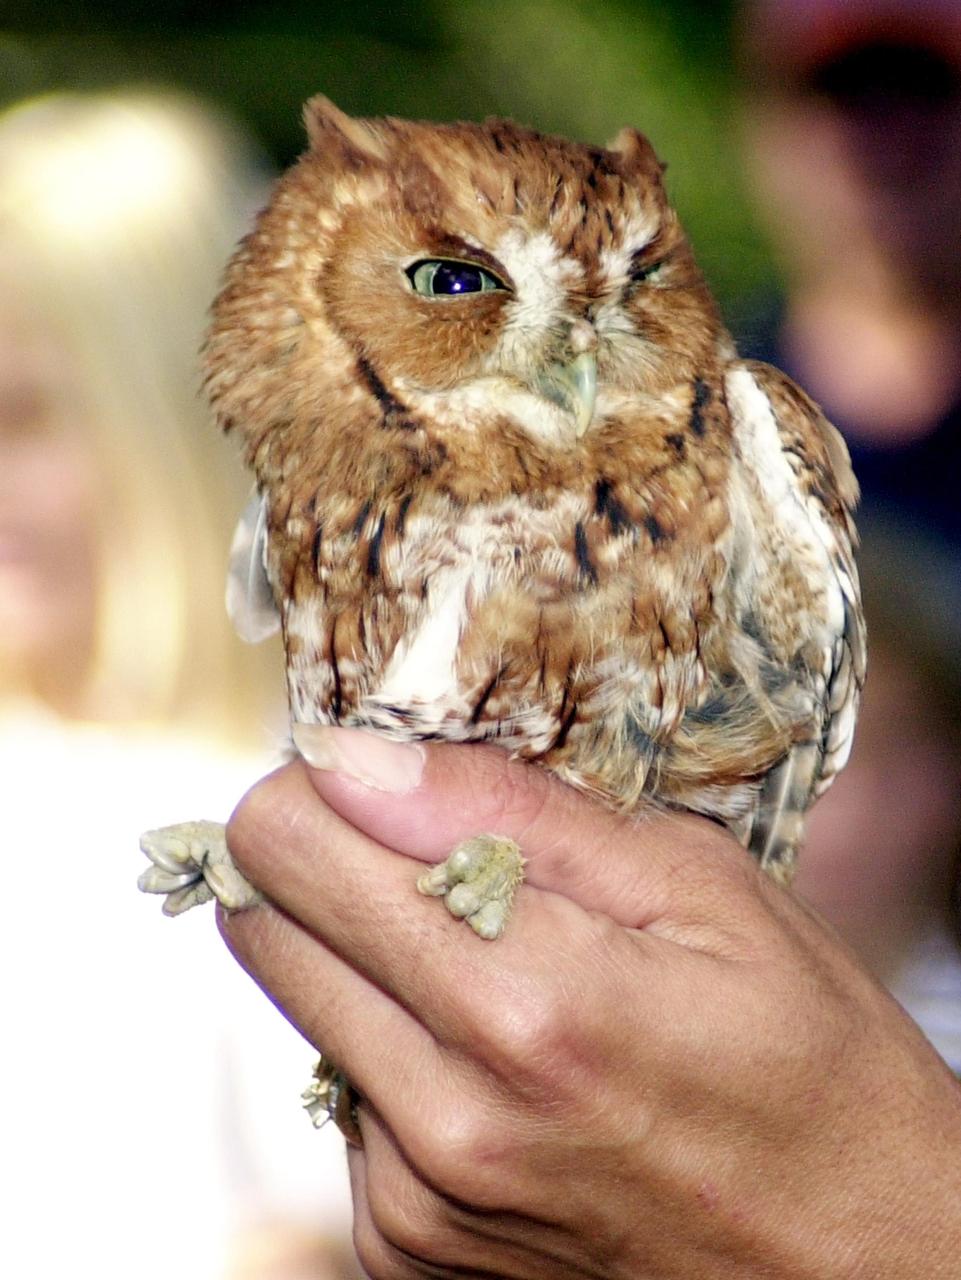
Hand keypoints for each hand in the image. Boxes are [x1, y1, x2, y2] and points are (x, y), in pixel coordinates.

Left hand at [220, 731, 960, 1278]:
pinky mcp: (405, 1245)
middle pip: (261, 923)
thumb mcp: (703, 889)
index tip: (386, 781)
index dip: (324, 787)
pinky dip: (397, 1047)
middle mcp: (445, 1116)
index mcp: (525, 1002)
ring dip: (366, 958)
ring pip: (295, 1006)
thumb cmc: (809, 1061)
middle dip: (327, 862)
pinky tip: (499, 1055)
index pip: (290, 849)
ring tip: (493, 963)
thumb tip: (360, 756)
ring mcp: (414, 1198)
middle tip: (431, 856)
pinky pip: (343, 1093)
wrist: (859, 1268)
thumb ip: (518, 814)